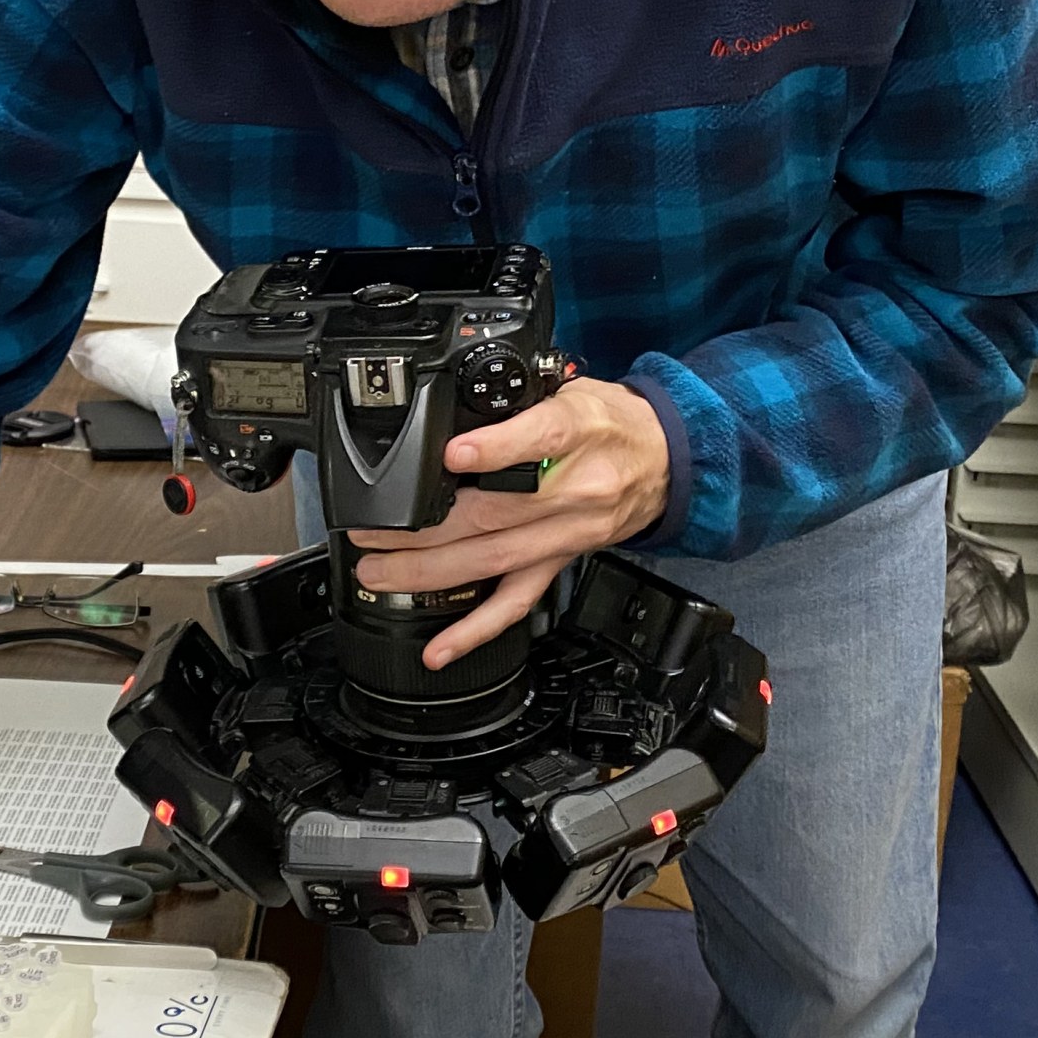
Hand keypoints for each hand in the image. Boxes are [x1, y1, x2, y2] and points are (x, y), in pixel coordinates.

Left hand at [350, 377, 670, 667]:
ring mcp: (566, 535)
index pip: (541, 439)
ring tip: (378, 573)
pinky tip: (439, 648)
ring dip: (429, 572)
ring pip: (494, 560)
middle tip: (371, 531)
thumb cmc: (611, 421)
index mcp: (578, 433)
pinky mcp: (561, 562)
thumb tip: (453, 416)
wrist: (666, 459)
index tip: (451, 455)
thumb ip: (517, 405)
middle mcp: (574, 490)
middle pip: (496, 513)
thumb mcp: (570, 389)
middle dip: (424, 527)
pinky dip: (475, 630)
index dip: (494, 450)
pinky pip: (517, 602)